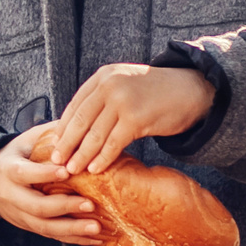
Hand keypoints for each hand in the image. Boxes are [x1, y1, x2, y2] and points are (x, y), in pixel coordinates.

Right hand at [0, 122, 101, 244]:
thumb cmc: (14, 157)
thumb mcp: (24, 141)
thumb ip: (47, 134)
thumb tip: (75, 124)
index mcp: (9, 171)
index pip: (25, 174)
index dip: (44, 174)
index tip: (67, 171)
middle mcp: (12, 197)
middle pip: (37, 207)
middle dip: (65, 207)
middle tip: (90, 204)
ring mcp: (20, 216)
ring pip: (46, 228)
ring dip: (73, 230)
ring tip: (97, 229)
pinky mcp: (30, 227)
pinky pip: (53, 237)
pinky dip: (75, 240)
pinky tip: (95, 239)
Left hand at [42, 63, 215, 175]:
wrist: (191, 90)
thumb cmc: (156, 92)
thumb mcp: (124, 83)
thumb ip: (102, 98)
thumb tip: (76, 126)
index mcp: (103, 76)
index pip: (75, 105)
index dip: (63, 127)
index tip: (54, 144)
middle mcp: (109, 85)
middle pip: (80, 120)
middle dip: (67, 144)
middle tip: (57, 161)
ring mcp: (123, 101)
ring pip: (94, 135)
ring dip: (81, 155)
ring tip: (72, 170)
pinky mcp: (136, 118)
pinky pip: (113, 143)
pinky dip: (102, 158)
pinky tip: (95, 169)